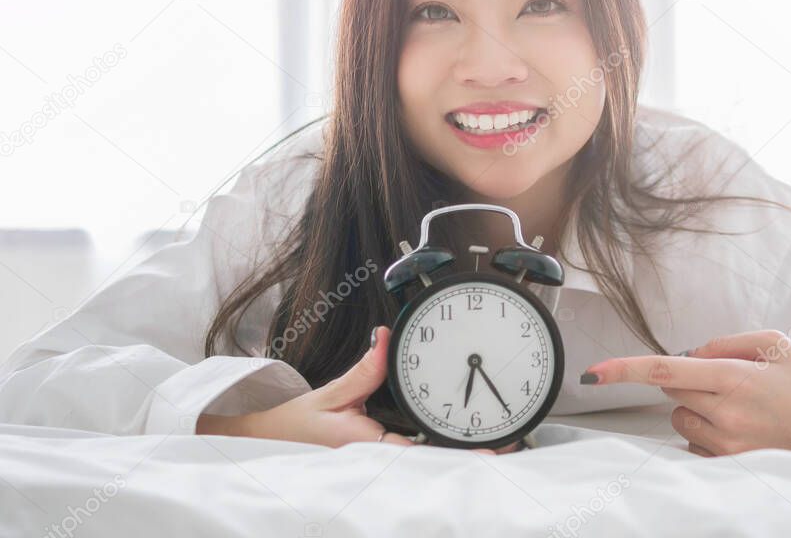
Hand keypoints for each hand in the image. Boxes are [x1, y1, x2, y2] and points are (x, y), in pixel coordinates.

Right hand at [198, 326, 509, 453]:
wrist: (268, 446)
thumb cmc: (295, 427)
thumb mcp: (330, 395)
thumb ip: (363, 370)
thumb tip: (384, 338)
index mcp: (368, 448)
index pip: (424, 453)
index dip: (460, 452)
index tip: (494, 450)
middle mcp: (377, 461)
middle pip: (433, 461)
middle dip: (470, 454)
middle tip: (511, 446)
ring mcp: (378, 463)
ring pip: (425, 460)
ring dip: (457, 452)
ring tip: (498, 444)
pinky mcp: (377, 458)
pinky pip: (412, 454)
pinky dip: (437, 449)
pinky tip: (460, 442)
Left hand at [579, 329, 790, 455]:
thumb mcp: (771, 343)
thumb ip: (722, 342)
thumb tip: (687, 355)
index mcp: (735, 379)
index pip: (666, 370)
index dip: (625, 369)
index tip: (594, 373)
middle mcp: (728, 415)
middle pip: (670, 390)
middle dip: (687, 379)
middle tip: (726, 379)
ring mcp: (728, 446)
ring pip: (679, 418)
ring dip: (696, 407)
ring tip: (739, 406)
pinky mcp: (731, 466)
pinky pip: (695, 443)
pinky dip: (707, 431)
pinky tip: (742, 427)